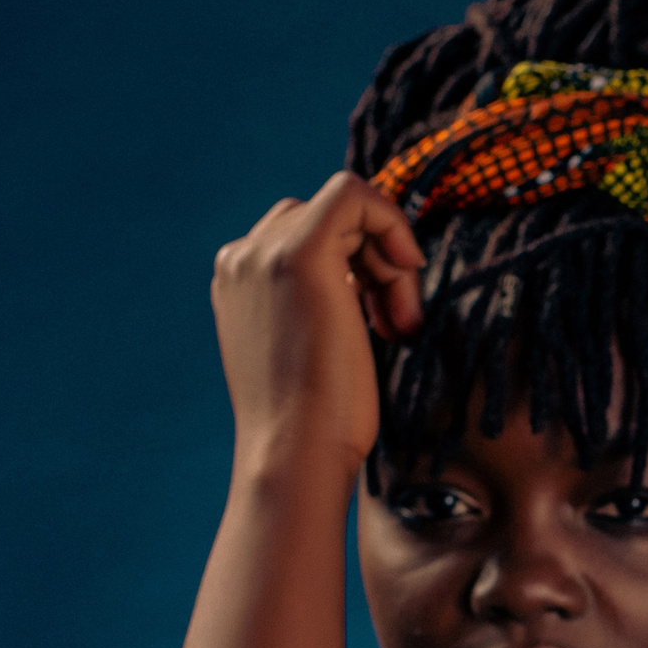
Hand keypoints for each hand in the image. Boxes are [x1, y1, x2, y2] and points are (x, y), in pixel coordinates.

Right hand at [210, 172, 422, 477]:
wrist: (296, 453)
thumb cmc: (317, 425)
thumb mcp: (314, 352)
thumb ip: (324, 308)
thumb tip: (364, 286)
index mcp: (239, 284)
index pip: (308, 239)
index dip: (358, 266)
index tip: (382, 317)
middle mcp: (242, 260)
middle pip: (327, 222)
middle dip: (375, 262)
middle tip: (397, 322)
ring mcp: (264, 252)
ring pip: (346, 209)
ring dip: (389, 260)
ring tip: (401, 322)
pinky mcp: (301, 253)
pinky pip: (354, 194)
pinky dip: (393, 225)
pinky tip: (408, 273)